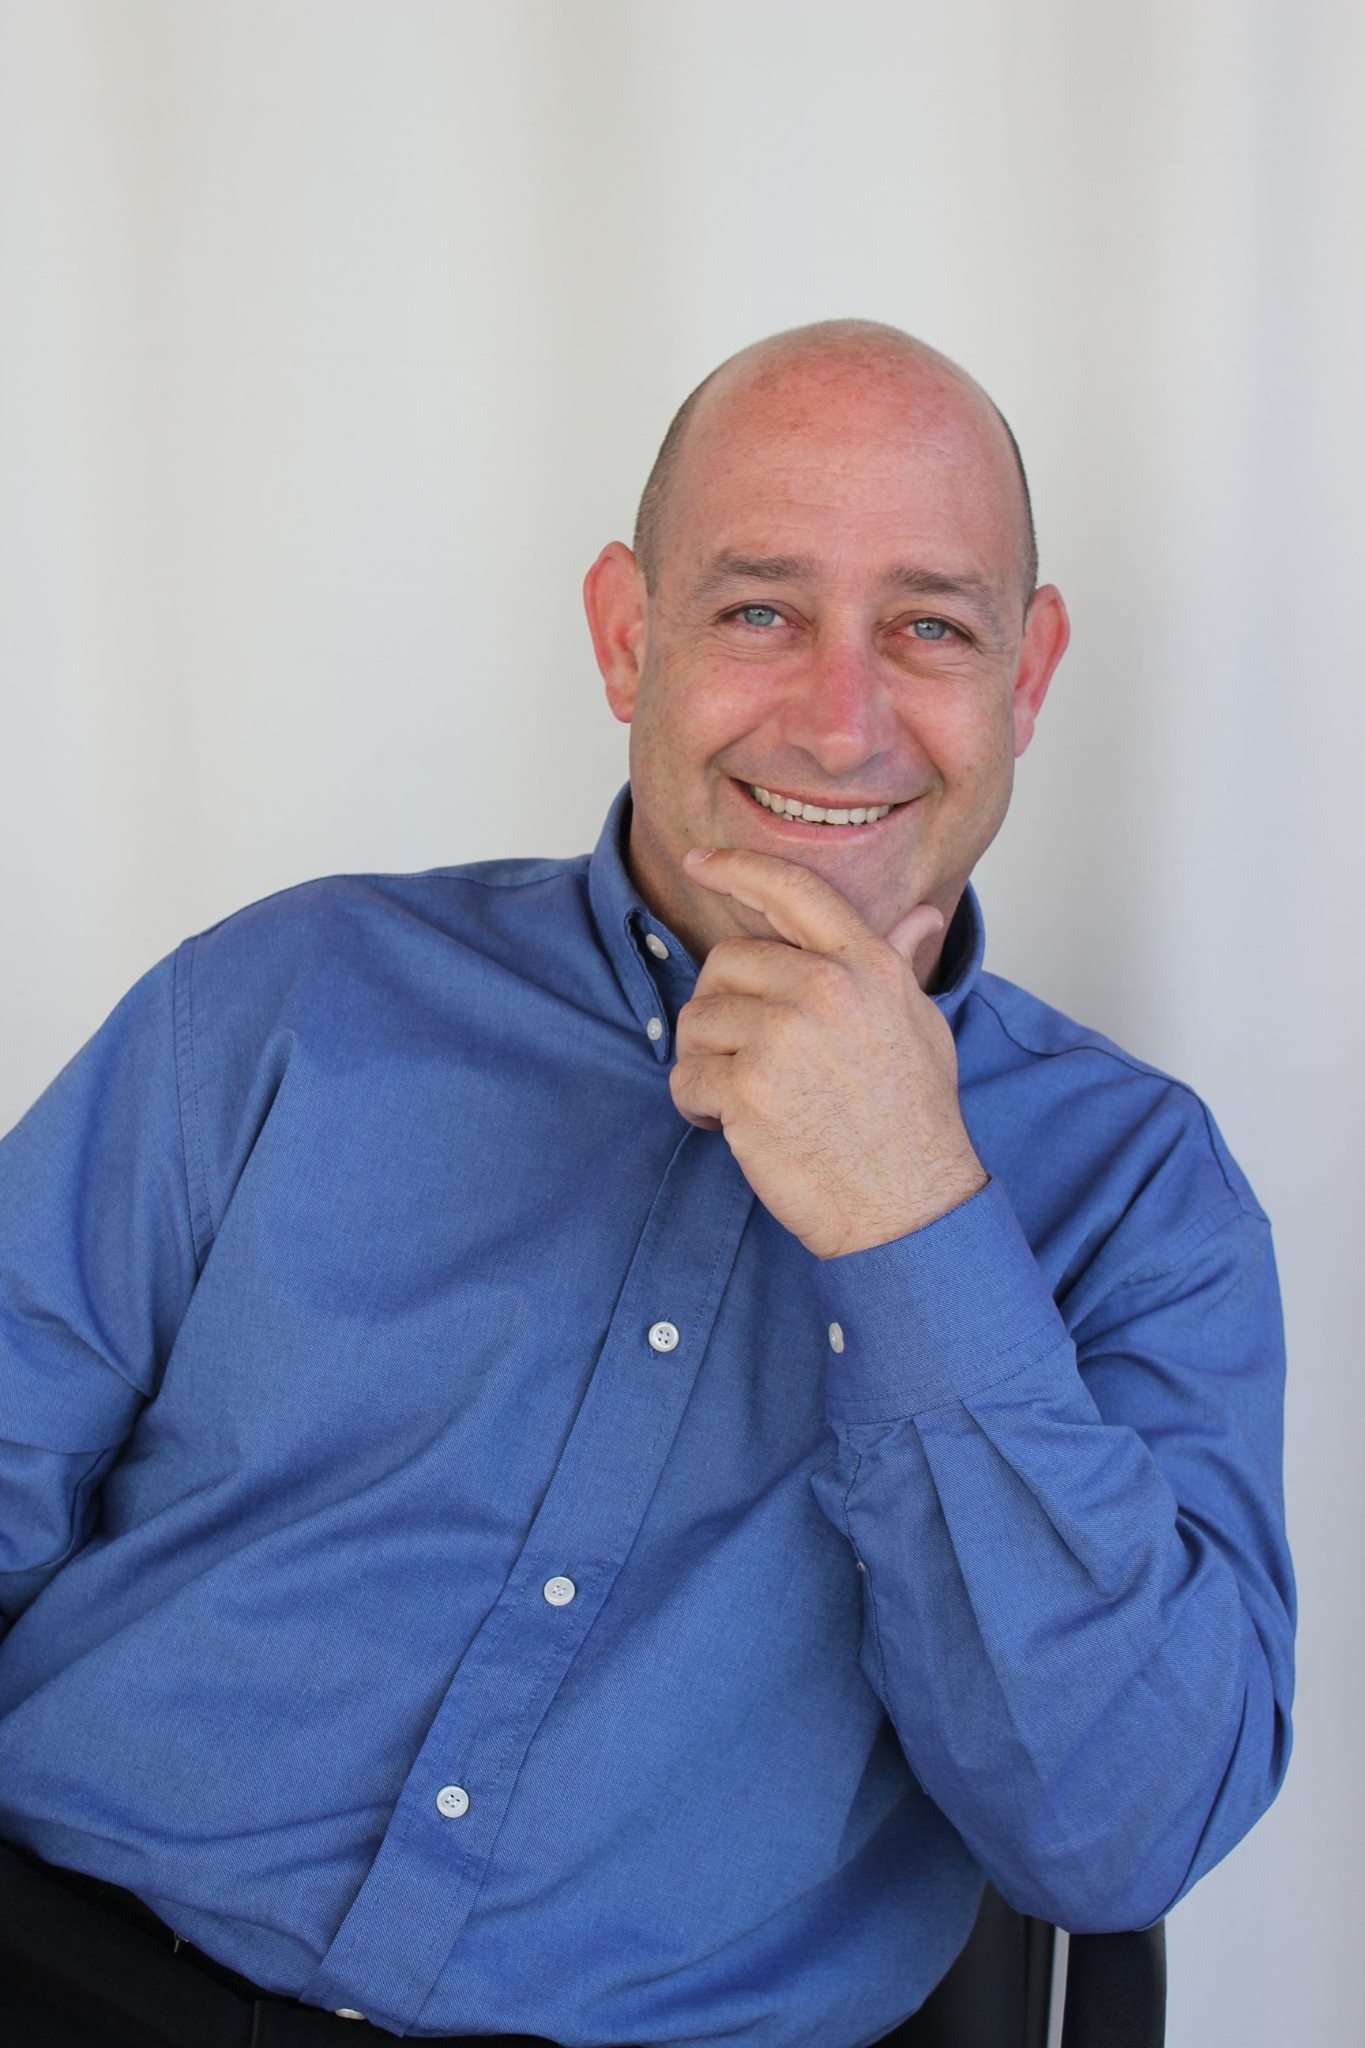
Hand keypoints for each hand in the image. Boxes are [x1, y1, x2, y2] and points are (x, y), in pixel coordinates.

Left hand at [670, 848, 987, 1258]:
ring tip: (749, 1096)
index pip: (794, 890)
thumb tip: (921, 916)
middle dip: (723, 1008)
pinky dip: (697, 1106)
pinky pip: (686, 1079)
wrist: (908, 1205)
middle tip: (750, 1056)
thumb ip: (901, 963)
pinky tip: (734, 1127)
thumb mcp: (921, 1025)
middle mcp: (825, 990)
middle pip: (725, 962)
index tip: (700, 860)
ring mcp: (783, 1039)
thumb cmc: (914, 1118)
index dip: (739, 867)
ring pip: (697, 1021)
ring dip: (706, 1061)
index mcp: (867, 966)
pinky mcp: (747, 1091)